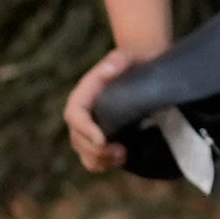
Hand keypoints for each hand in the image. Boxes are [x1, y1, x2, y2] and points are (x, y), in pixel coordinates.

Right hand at [62, 43, 140, 173]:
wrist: (144, 63)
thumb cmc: (138, 58)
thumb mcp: (132, 54)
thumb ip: (120, 59)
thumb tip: (108, 69)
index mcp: (85, 93)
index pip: (75, 115)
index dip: (85, 130)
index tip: (103, 140)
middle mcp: (84, 111)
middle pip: (77, 138)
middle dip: (96, 150)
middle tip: (121, 151)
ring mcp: (91, 126)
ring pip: (84, 152)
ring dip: (100, 160)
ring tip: (123, 155)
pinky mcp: (102, 136)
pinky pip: (94, 158)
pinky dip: (104, 164)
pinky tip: (122, 159)